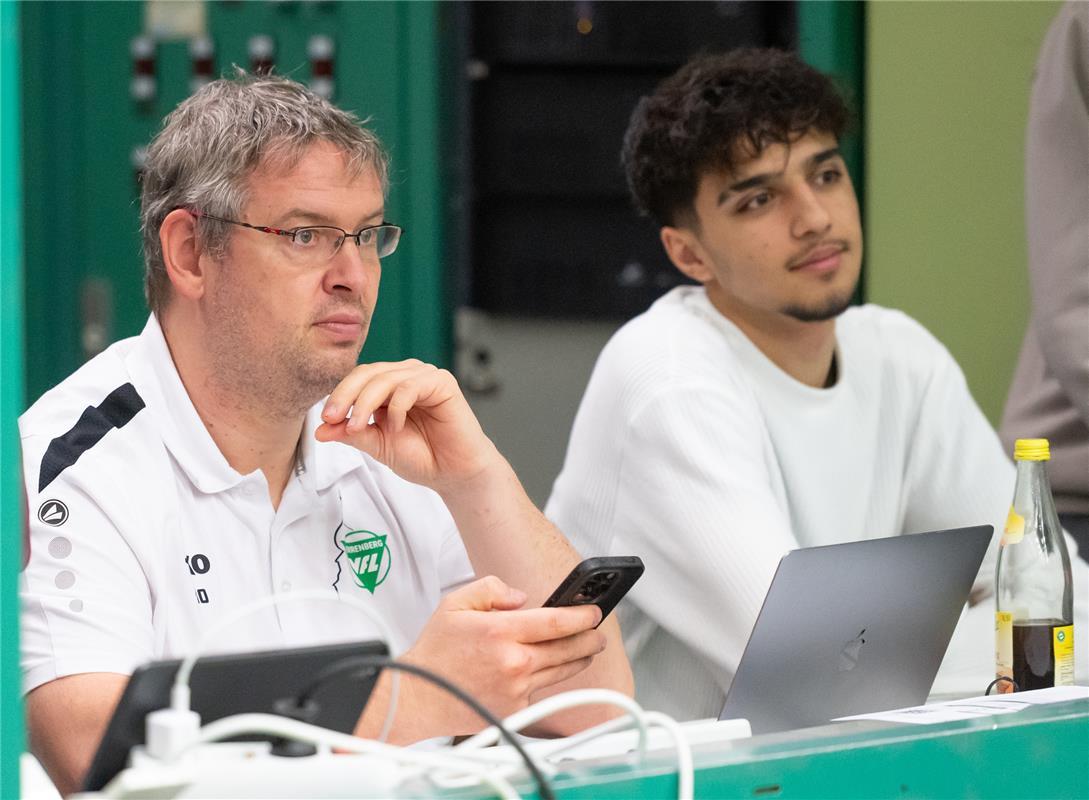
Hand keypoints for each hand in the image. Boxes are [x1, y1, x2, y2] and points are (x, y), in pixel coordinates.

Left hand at [315, 360, 499, 490]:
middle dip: (346, 396)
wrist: (454, 474)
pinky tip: (396, 427)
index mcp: (390, 387)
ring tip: (359, 427)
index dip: (339, 396)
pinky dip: (396, 407)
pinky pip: (409, 386)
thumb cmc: (423, 457)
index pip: (358, 379)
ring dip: (366, 403)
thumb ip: (352, 434)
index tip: (325, 421)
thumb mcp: (378, 445)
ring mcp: (424, 377)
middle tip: (333, 419)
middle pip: (368, 373)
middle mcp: (406, 376)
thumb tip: (320, 430)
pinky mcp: (442, 382)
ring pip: (385, 378)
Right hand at [398, 576, 606, 733]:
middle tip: (598, 632)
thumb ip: (491, 589)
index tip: (594, 612)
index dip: (582, 616)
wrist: (418, 696)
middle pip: (568, 648)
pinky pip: (541, 689)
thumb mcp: (455, 603)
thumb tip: (522, 597)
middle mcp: (513, 662)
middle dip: (590, 638)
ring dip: (579, 658)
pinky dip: (548, 677)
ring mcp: (516, 689)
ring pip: (561, 671)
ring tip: (587, 649)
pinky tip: (551, 668)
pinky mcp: (515, 710)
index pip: (556, 621)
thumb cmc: (435, 652)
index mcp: (500, 632)